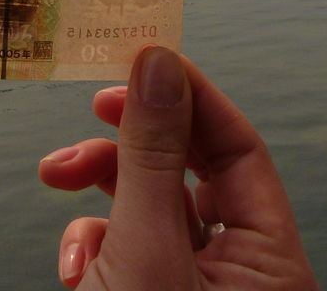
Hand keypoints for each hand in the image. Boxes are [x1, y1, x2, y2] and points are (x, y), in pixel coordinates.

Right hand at [38, 47, 318, 289]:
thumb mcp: (146, 247)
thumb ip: (151, 157)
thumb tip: (157, 65)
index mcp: (269, 262)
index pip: (240, 148)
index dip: (191, 96)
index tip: (142, 59)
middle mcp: (239, 273)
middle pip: (188, 171)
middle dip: (131, 140)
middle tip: (96, 107)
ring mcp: (192, 288)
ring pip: (148, 207)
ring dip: (98, 187)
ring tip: (57, 176)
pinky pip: (126, 249)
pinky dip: (93, 244)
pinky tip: (77, 269)